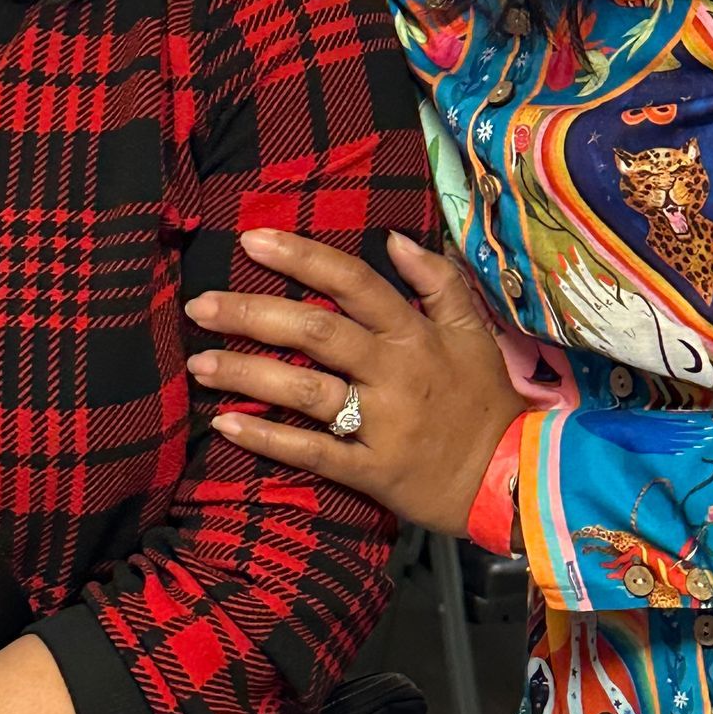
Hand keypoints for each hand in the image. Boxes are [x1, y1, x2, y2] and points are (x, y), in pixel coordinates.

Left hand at [185, 228, 526, 535]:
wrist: (513, 476)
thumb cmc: (484, 399)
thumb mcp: (473, 331)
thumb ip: (437, 280)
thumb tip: (394, 237)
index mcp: (415, 334)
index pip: (353, 282)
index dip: (302, 257)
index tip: (252, 238)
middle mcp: (395, 373)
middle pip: (316, 332)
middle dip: (252, 314)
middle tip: (199, 305)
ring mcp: (382, 423)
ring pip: (306, 392)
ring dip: (248, 374)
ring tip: (199, 363)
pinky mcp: (373, 471)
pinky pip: (314, 453)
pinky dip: (269, 440)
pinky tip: (226, 425)